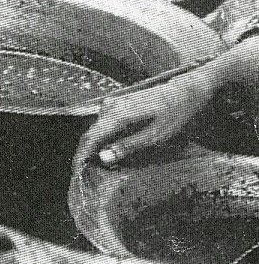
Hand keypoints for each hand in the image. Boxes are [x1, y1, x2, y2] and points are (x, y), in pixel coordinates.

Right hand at [79, 65, 222, 168]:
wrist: (186, 91)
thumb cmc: (175, 113)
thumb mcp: (156, 135)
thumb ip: (128, 146)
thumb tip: (102, 157)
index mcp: (117, 115)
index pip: (90, 138)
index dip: (80, 156)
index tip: (77, 172)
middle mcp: (110, 107)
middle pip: (90, 134)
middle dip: (86, 154)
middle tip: (86, 173)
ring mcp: (113, 104)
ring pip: (96, 129)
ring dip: (95, 147)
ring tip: (98, 165)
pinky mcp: (117, 104)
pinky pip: (104, 124)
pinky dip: (103, 138)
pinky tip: (110, 149)